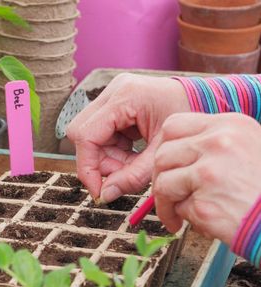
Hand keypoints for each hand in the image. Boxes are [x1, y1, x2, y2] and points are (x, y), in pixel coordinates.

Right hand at [66, 74, 190, 201]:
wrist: (204, 100)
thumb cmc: (188, 121)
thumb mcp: (161, 153)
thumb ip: (133, 176)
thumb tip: (105, 195)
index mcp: (125, 97)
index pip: (86, 135)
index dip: (87, 167)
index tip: (98, 190)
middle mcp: (114, 91)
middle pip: (82, 134)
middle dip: (97, 161)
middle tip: (119, 176)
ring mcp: (113, 95)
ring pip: (89, 136)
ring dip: (106, 158)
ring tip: (132, 164)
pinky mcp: (115, 103)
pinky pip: (100, 134)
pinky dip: (113, 151)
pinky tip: (132, 154)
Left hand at [153, 113, 260, 244]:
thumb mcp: (249, 147)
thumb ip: (214, 145)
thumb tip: (174, 154)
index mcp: (229, 125)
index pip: (173, 125)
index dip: (164, 147)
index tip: (168, 165)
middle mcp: (219, 144)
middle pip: (162, 155)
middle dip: (160, 178)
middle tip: (168, 194)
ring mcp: (210, 173)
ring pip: (163, 183)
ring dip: (166, 202)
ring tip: (179, 214)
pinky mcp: (203, 205)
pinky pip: (178, 209)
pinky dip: (185, 218)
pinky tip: (205, 222)